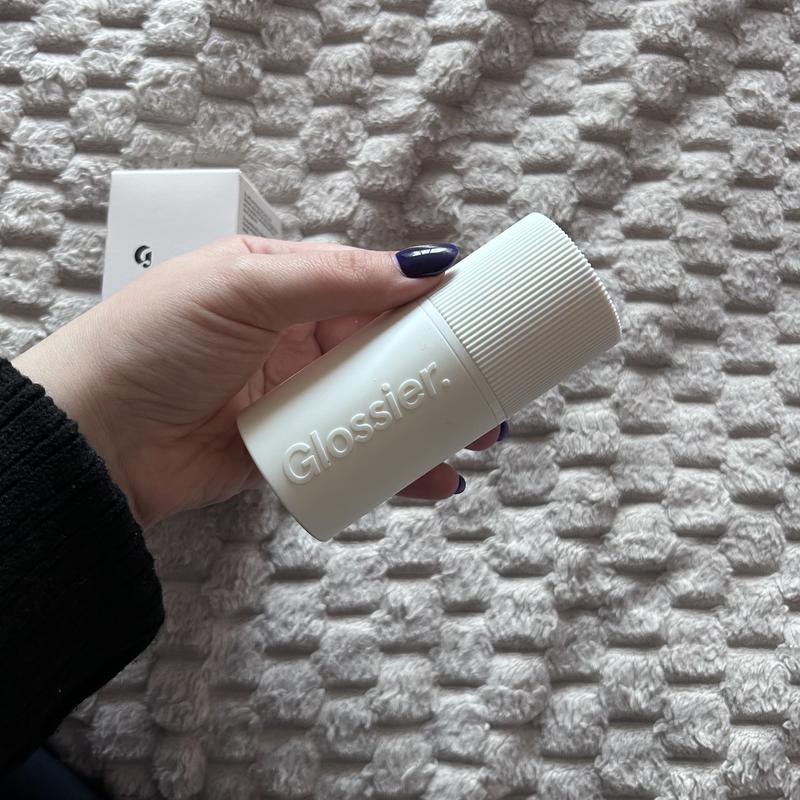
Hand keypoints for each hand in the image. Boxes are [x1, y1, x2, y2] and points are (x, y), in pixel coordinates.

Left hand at [13, 237, 504, 527]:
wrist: (93, 435)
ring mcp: (296, 399)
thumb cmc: (152, 341)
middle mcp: (297, 341)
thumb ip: (334, 275)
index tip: (484, 313)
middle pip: (388, 352)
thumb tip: (422, 264)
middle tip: (496, 386)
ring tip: (479, 434)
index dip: (430, 299)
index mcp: (288, 288)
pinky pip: (356, 454)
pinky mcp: (291, 450)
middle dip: (445, 367)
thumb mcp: (244, 285)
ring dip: (431, 418)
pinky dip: (395, 466)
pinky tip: (433, 477)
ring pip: (380, 406)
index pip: (375, 287)